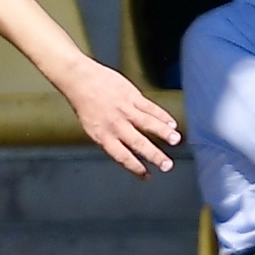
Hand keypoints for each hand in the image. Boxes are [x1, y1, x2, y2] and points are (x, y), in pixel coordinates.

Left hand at [59, 62, 179, 177]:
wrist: (79, 79)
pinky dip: (162, 116)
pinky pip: (151, 108)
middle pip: (139, 144)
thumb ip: (109, 138)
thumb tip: (124, 150)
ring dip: (164, 133)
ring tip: (175, 140)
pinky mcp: (132, 96)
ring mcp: (125, 110)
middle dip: (155, 156)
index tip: (146, 176)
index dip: (136, 168)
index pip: (122, 157)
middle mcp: (115, 125)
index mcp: (103, 136)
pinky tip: (171, 122)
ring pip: (149, 124)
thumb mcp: (91, 127)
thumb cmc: (83, 102)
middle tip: (166, 165)